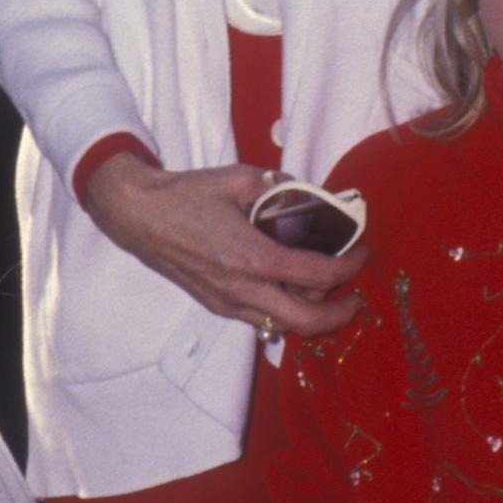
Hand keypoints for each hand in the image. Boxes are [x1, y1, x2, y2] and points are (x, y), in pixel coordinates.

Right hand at [83, 155, 366, 340]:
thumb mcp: (240, 178)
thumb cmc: (186, 194)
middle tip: (356, 296)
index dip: (349, 266)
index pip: (318, 275)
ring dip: (310, 311)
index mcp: (253, 258)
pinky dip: (283, 308)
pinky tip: (286, 285)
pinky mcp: (216, 305)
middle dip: (341, 314)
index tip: (363, 252)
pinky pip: (261, 317)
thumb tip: (313, 195)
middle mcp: (244, 290)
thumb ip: (282, 188)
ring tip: (322, 287)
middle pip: (307, 322)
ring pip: (284, 324)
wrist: (138, 215)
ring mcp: (228, 303)